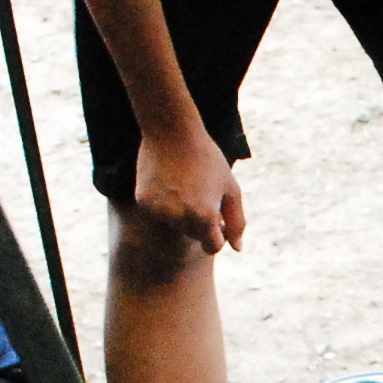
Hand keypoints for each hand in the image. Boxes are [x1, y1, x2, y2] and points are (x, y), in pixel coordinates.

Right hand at [134, 124, 246, 255]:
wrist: (172, 132)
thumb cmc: (208, 160)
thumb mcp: (231, 190)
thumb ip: (236, 222)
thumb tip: (238, 249)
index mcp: (205, 217)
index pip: (212, 246)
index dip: (218, 235)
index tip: (217, 221)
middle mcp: (180, 218)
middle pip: (194, 236)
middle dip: (200, 222)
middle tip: (201, 193)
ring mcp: (159, 212)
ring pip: (174, 226)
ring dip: (181, 215)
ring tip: (185, 186)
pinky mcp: (144, 203)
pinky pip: (157, 215)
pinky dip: (163, 205)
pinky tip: (168, 183)